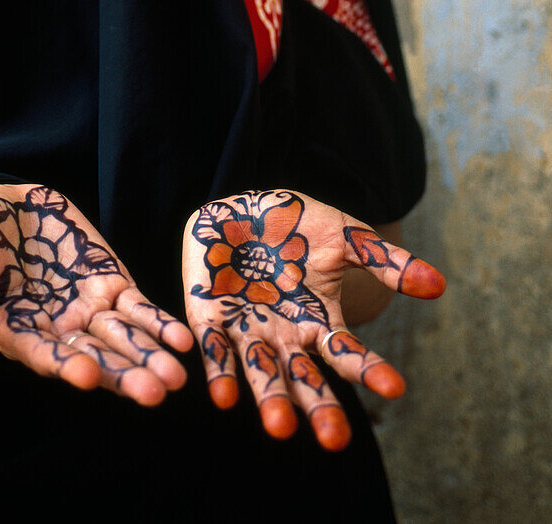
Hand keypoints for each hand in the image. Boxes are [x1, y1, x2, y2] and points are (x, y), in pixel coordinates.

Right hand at [0, 184, 191, 404]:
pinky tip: (182, 341)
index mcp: (13, 328)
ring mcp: (85, 306)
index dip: (61, 364)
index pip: (40, 352)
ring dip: (149, 357)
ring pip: (121, 338)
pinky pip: (137, 308)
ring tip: (176, 378)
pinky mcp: (109, 282)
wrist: (4, 207)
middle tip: (152, 393)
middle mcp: (55, 326)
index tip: (84, 376)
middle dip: (122, 375)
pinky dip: (159, 324)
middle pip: (92, 357)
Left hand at [183, 189, 444, 448]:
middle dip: (318, 409)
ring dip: (270, 400)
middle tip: (336, 441)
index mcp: (320, 322)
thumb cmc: (299, 226)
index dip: (371, 372)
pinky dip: (220, 374)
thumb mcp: (347, 237)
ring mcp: (247, 331)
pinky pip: (215, 351)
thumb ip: (387, 262)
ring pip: (262, 373)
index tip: (396, 389)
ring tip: (280, 427)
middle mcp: (286, 336)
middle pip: (305, 380)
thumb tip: (439, 286)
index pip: (349, 354)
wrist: (243, 209)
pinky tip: (224, 396)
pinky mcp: (210, 320)